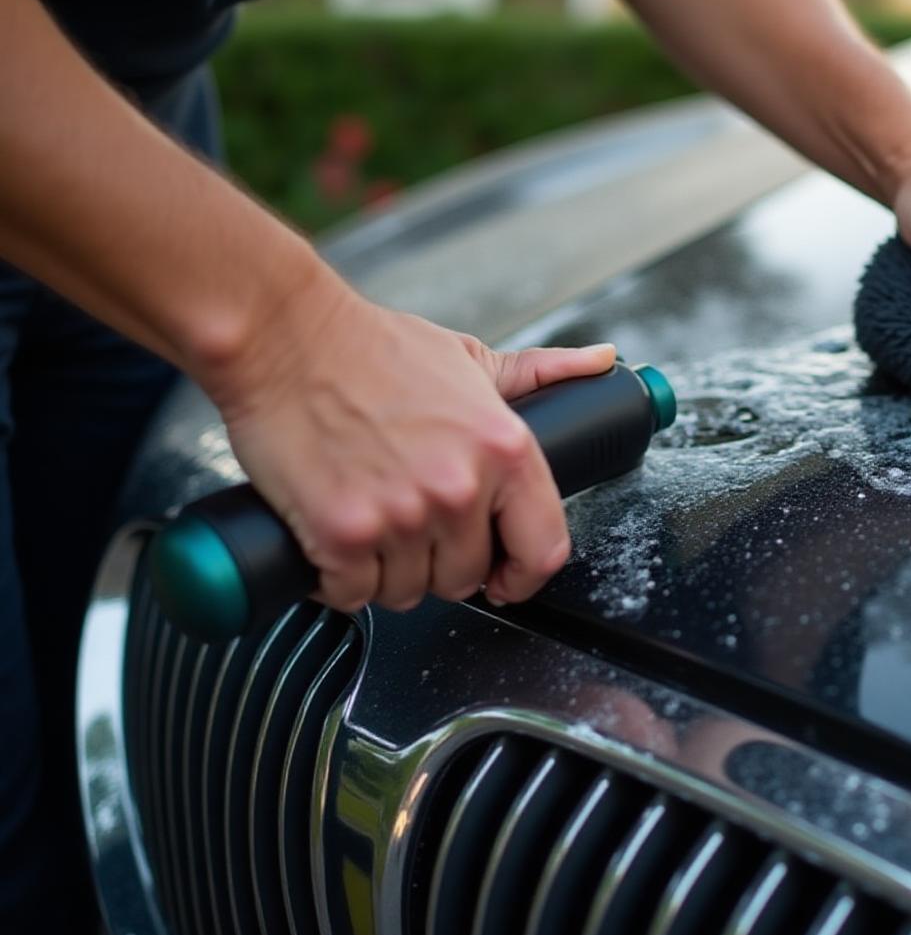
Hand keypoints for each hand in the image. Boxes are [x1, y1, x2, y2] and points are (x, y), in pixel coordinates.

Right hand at [203, 278, 615, 614]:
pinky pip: (352, 595)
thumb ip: (538, 373)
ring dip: (386, 573)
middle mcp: (460, 489)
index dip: (523, 575)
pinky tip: (333, 541)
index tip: (503, 577)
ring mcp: (402, 515)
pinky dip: (338, 580)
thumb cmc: (372, 348)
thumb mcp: (470, 359)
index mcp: (505, 451)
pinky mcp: (343, 534)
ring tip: (370, 522)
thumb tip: (601, 363)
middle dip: (438, 564)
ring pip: (407, 591)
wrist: (285, 338)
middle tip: (410, 526)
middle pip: (465, 579)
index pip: (544, 550)